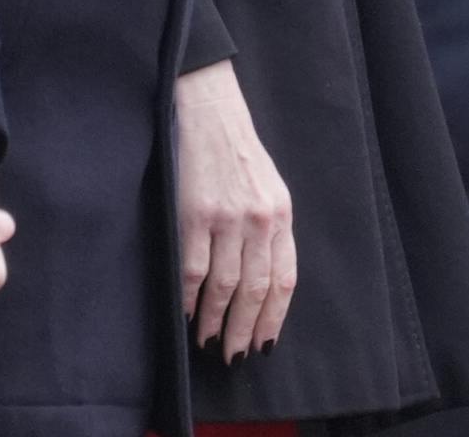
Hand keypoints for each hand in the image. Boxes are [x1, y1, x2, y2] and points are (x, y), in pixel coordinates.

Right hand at [176, 61, 296, 360]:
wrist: (209, 110)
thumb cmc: (238, 153)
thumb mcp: (269, 188)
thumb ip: (270, 230)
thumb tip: (262, 284)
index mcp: (281, 214)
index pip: (284, 279)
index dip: (273, 317)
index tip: (264, 344)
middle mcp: (258, 219)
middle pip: (255, 290)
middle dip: (245, 330)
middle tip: (235, 357)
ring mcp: (226, 217)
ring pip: (223, 286)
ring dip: (215, 322)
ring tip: (208, 344)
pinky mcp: (194, 214)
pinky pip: (192, 268)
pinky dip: (188, 298)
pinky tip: (185, 315)